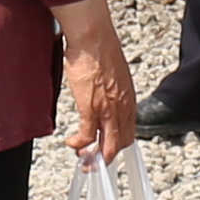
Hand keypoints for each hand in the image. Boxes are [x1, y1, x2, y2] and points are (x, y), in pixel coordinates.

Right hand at [58, 6, 138, 161]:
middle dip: (106, 156)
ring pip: (107, 144)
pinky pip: (87, 135)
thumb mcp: (113, 73)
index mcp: (128, 98)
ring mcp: (108, 109)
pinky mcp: (91, 107)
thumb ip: (112, 88)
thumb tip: (103, 92)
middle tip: (93, 161)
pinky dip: (78, 143)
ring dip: (92, 155)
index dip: (118, 144)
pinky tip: (70, 141)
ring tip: (80, 155)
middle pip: (120, 142)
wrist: (93, 38)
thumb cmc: (100, 49)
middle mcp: (122, 107)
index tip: (107, 147)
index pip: (129, 131)